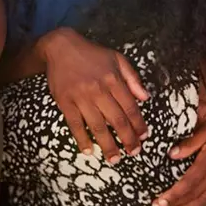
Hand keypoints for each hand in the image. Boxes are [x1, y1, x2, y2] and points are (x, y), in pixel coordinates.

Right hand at [40, 28, 149, 162]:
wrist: (61, 47)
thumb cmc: (91, 54)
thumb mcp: (117, 59)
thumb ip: (133, 78)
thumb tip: (145, 98)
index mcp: (113, 79)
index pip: (130, 107)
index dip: (138, 124)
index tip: (143, 137)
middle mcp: (99, 90)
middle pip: (116, 120)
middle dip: (127, 139)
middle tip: (134, 153)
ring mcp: (81, 97)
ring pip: (97, 126)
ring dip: (107, 145)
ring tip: (115, 158)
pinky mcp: (65, 102)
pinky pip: (75, 124)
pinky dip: (82, 139)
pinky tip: (89, 150)